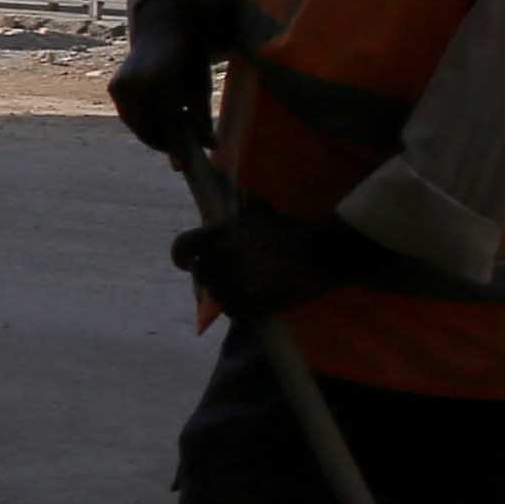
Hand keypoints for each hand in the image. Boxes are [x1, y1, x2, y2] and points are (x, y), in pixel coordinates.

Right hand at [110, 0, 216, 157]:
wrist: (163, 28)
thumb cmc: (189, 57)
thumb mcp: (201, 87)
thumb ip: (202, 119)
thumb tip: (211, 147)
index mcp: (161, 82)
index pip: (168, 124)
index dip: (175, 147)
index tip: (182, 167)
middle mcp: (136, 84)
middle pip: (147, 129)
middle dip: (164, 141)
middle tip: (182, 147)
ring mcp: (121, 86)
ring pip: (136, 124)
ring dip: (153, 131)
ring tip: (174, 124)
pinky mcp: (113, 86)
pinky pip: (128, 114)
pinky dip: (142, 120)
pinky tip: (160, 115)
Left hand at [173, 202, 369, 322]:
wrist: (324, 253)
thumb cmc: (293, 230)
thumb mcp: (261, 211)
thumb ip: (237, 209)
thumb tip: (226, 192)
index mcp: (222, 233)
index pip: (182, 247)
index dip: (180, 257)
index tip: (185, 263)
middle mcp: (223, 258)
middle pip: (201, 274)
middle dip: (211, 274)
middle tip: (228, 274)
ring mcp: (237, 284)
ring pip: (217, 294)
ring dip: (225, 292)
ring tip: (243, 287)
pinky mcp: (252, 304)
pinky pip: (233, 311)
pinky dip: (238, 309)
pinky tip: (252, 301)